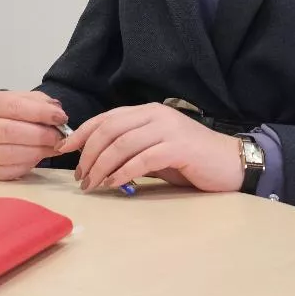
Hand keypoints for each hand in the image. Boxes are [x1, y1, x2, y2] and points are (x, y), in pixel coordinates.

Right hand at [0, 90, 68, 180]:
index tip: (61, 117)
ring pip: (9, 154)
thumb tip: (58, 113)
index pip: (14, 106)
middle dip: (40, 135)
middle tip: (60, 137)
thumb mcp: (21, 99)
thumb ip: (40, 103)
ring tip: (55, 147)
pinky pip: (8, 171)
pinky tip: (39, 156)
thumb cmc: (7, 113)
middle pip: (10, 131)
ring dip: (37, 151)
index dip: (40, 113)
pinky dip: (28, 165)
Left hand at [56, 103, 242, 192]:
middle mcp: (156, 115)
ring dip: (101, 166)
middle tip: (79, 175)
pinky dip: (122, 172)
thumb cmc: (191, 159)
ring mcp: (167, 129)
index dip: (82, 133)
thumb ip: (131, 148)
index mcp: (148, 111)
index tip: (64, 150)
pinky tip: (113, 184)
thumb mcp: (156, 148)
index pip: (107, 117)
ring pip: (122, 144)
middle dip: (88, 153)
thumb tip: (96, 160)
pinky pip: (142, 159)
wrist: (230, 162)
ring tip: (91, 184)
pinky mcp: (178, 147)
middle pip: (109, 129)